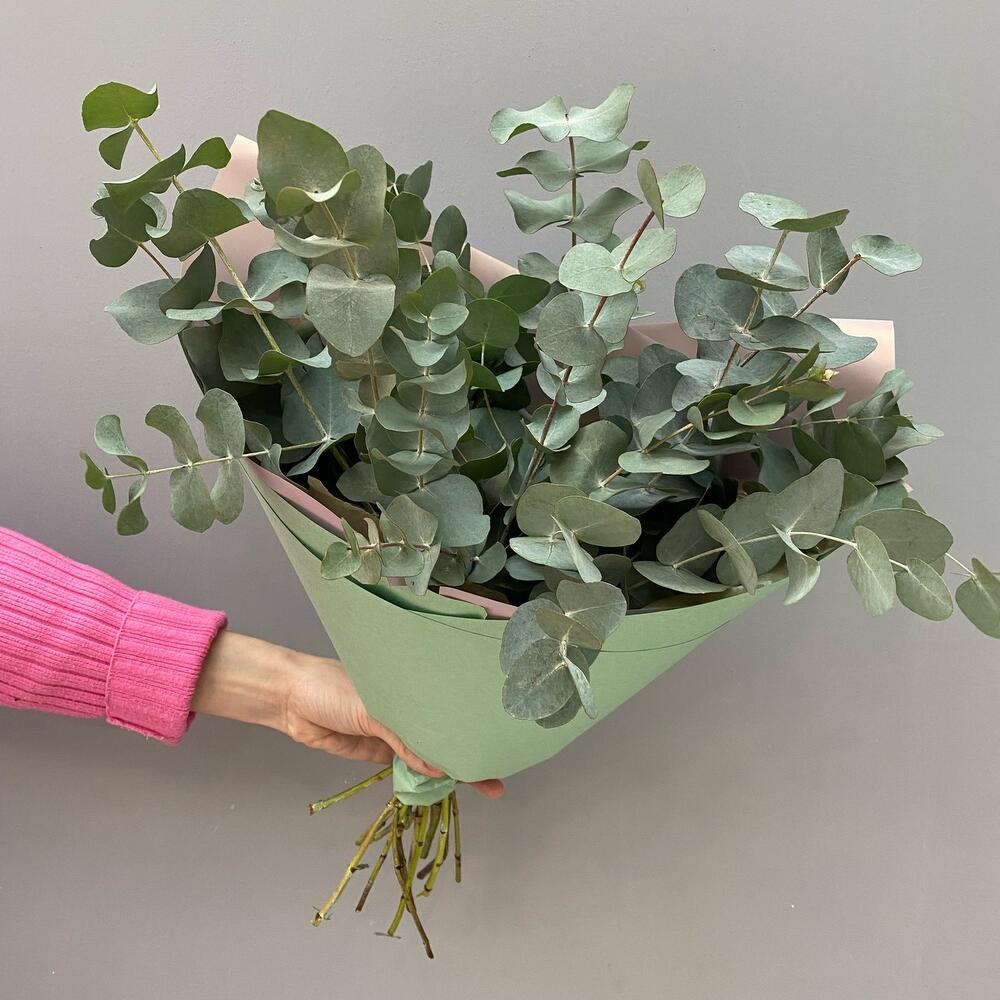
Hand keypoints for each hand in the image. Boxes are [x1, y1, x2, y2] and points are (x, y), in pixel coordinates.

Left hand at [192, 630, 503, 797]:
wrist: (291, 700)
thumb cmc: (332, 687)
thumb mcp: (372, 708)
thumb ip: (403, 738)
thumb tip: (437, 767)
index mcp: (410, 688)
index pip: (447, 710)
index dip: (471, 727)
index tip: (498, 743)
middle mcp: (407, 709)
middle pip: (443, 735)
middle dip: (468, 754)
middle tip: (496, 777)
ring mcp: (394, 732)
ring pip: (428, 755)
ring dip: (449, 770)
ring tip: (479, 785)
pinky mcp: (379, 752)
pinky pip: (407, 767)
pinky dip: (423, 778)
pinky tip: (442, 786)